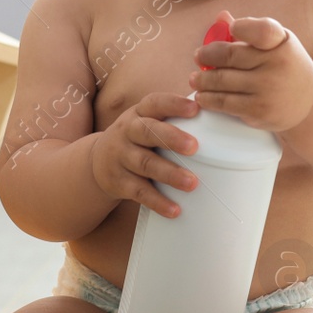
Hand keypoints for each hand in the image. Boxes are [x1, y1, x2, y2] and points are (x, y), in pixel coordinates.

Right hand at [90, 92, 200, 217]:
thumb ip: (171, 118)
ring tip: (192, 183)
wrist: (97, 161)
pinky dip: (157, 201)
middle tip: (194, 147)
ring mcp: (120, 156)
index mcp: (139, 113)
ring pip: (145, 163)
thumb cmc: (136, 138)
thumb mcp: (145, 121)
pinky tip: (174, 209)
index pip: (155, 103)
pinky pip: (138, 192)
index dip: (174, 104)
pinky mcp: (118, 181)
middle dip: (171, 138)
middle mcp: (127, 131)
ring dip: (169, 174)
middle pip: (147, 132)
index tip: (195, 108)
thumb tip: (215, 114)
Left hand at [188, 12, 312, 132]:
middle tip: (197, 56)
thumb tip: (221, 17)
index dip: (242, 27)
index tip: (231, 29)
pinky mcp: (259, 111)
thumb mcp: (277, 44)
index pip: (261, 30)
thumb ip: (250, 29)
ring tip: (194, 79)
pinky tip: (202, 95)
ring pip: (222, 81)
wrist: (309, 103)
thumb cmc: (286, 66)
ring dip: (202, 80)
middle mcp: (277, 66)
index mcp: (282, 44)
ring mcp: (267, 90)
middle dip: (207, 55)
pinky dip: (208, 98)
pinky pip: (225, 103)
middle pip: (230, 56)